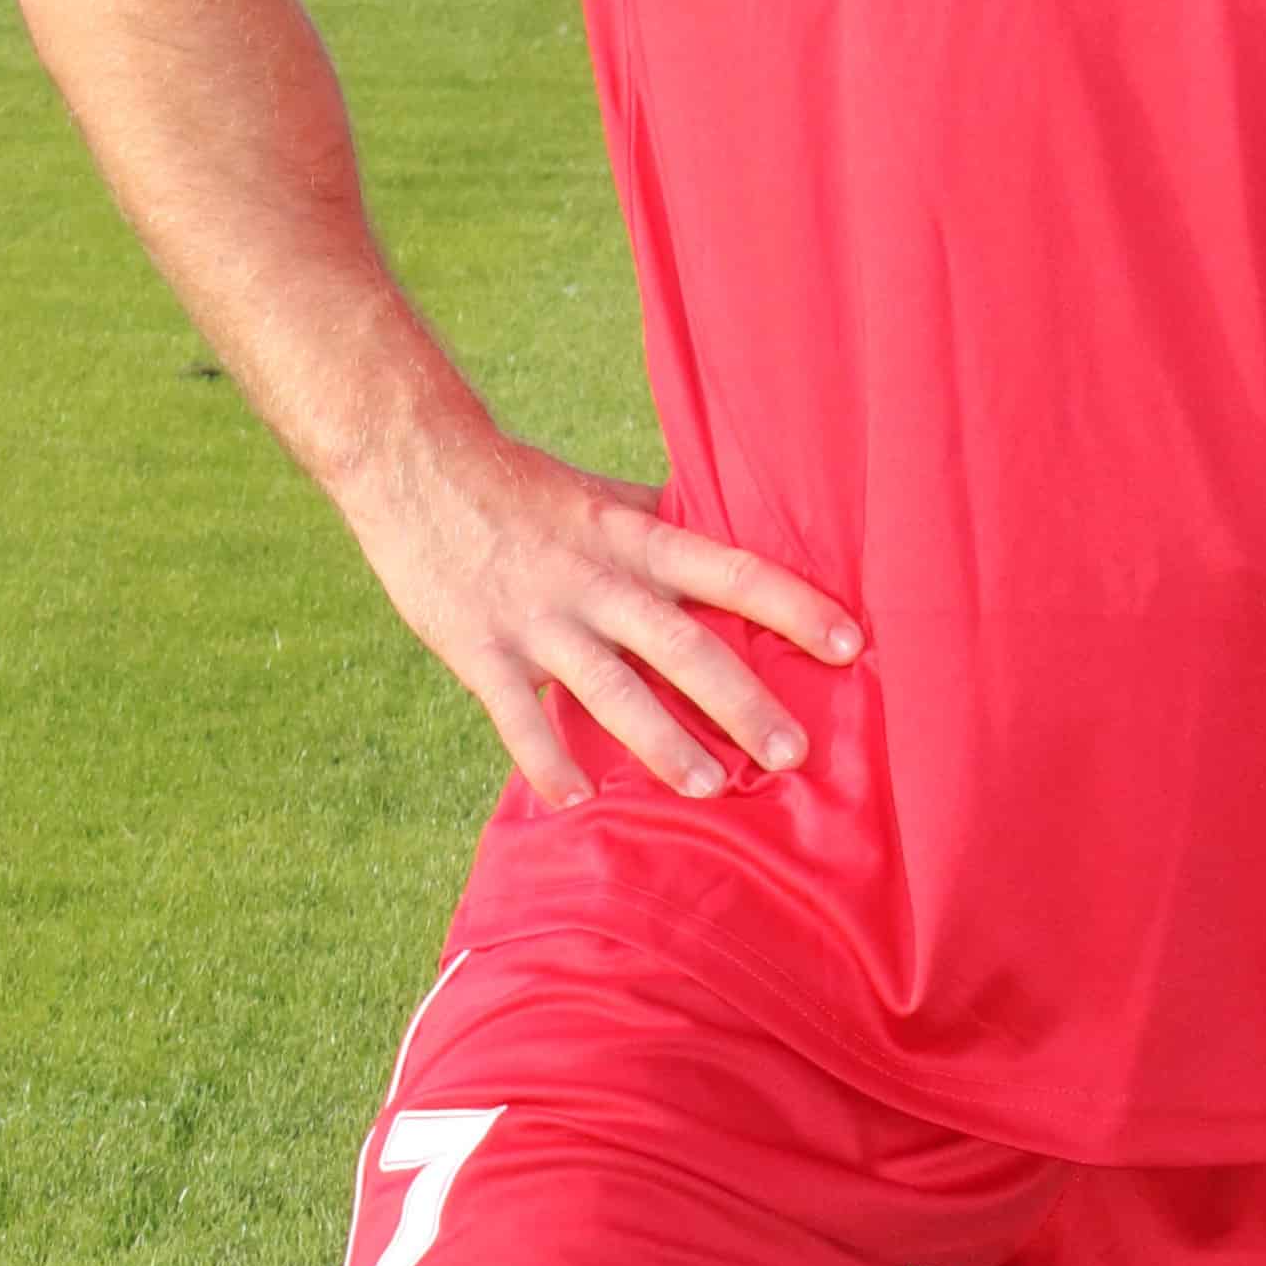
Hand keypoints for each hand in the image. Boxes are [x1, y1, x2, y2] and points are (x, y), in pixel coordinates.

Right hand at [341, 397, 859, 809]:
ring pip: (611, 690)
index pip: (732, 572)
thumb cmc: (520, 484)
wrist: (415, 463)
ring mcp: (540, 620)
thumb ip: (662, 528)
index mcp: (636, 541)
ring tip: (709, 787)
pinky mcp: (481, 650)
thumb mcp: (603, 497)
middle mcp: (599, 583)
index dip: (794, 607)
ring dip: (662, 743)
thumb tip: (734, 541)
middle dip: (743, 703)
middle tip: (793, 755)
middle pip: (685, 646)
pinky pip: (517, 718)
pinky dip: (546, 761)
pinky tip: (576, 803)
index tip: (850, 644)